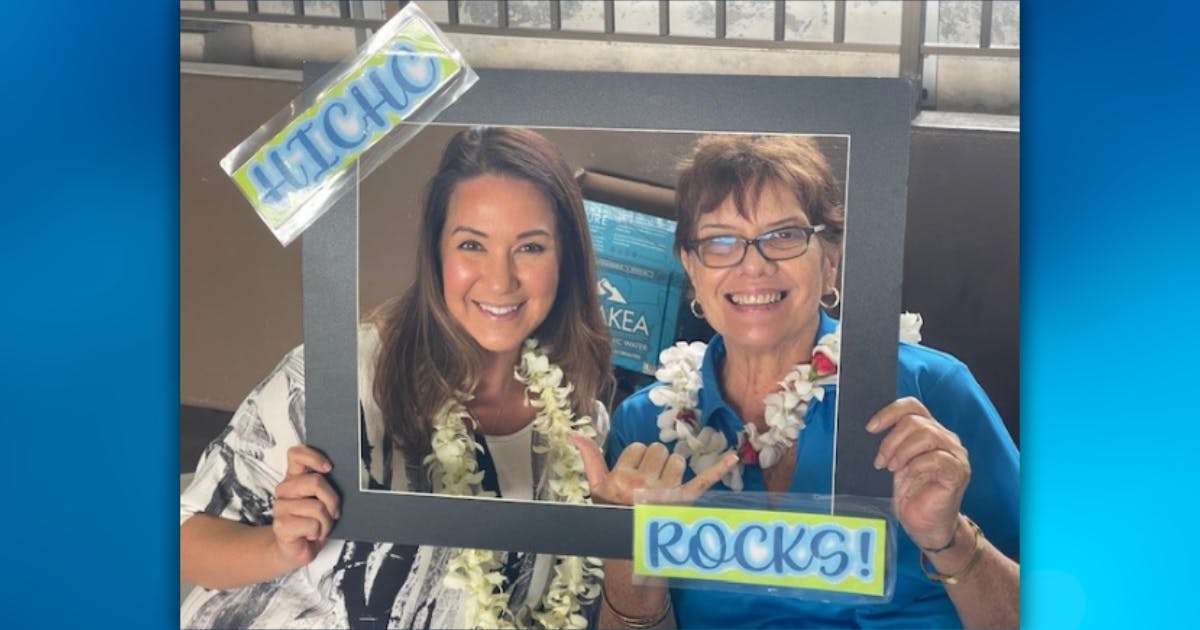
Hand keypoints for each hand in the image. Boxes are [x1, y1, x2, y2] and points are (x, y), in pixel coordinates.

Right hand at [271, 445, 340, 569]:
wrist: (297, 549)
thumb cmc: (312, 523)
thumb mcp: (322, 500)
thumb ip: (325, 485)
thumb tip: (341, 475)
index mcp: (294, 479)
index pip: (296, 455)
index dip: (313, 457)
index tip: (329, 467)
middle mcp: (285, 490)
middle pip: (315, 481)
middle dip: (332, 499)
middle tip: (332, 512)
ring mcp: (280, 507)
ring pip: (317, 506)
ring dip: (326, 521)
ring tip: (320, 526)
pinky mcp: (281, 525)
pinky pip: (312, 525)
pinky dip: (318, 532)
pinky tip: (311, 535)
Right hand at [570, 434, 737, 505]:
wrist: (632, 550)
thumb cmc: (612, 516)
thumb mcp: (596, 489)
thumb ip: (589, 459)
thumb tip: (573, 433)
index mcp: (621, 480)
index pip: (636, 447)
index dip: (635, 459)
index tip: (632, 475)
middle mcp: (644, 486)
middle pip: (657, 450)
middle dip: (654, 462)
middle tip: (647, 482)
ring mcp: (667, 495)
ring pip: (677, 460)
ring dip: (672, 469)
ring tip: (663, 487)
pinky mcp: (686, 503)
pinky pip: (705, 480)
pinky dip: (719, 468)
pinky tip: (733, 456)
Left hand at [867, 397, 969, 550]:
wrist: (926, 526)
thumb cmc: (913, 495)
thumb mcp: (896, 463)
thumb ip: (893, 443)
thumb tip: (873, 427)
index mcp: (931, 432)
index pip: (913, 406)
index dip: (890, 412)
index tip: (871, 427)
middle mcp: (946, 439)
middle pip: (916, 421)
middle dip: (891, 440)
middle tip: (882, 461)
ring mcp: (955, 455)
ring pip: (927, 435)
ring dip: (902, 451)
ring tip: (893, 468)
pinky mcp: (958, 472)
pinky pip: (937, 458)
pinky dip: (917, 465)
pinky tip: (908, 475)